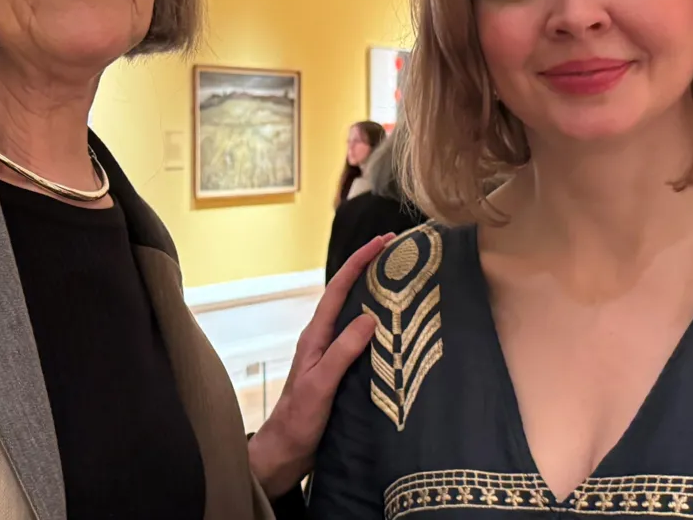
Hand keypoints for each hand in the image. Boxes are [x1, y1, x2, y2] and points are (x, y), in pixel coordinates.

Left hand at [248, 233, 394, 497]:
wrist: (288, 451)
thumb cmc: (299, 418)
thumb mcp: (320, 383)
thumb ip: (342, 352)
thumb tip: (369, 317)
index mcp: (315, 336)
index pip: (338, 289)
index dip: (359, 262)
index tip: (382, 242)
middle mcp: (324, 340)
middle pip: (348, 296)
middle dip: (371, 270)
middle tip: (399, 253)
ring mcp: (332, 355)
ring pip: (357, 316)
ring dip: (377, 296)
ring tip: (404, 281)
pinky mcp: (342, 372)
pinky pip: (363, 341)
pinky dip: (381, 327)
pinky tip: (399, 329)